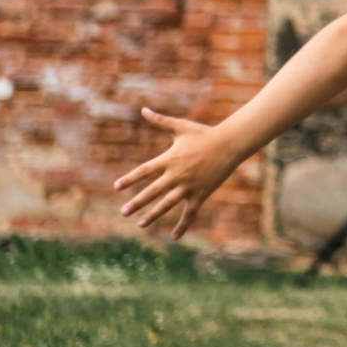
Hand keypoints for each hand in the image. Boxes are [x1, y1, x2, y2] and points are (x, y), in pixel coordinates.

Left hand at [114, 108, 241, 238]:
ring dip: (153, 215)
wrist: (230, 143)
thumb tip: (143, 109)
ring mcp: (189, 186)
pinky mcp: (201, 194)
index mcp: (169, 159)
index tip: (117, 187)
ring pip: (167, 204)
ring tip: (140, 224)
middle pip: (152, 191)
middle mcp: (177, 175)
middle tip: (124, 212)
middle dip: (137, 202)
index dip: (130, 179)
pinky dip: (183, 226)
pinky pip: (190, 213)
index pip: (144, 171)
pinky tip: (175, 237)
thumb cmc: (204, 134)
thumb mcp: (180, 126)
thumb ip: (160, 121)